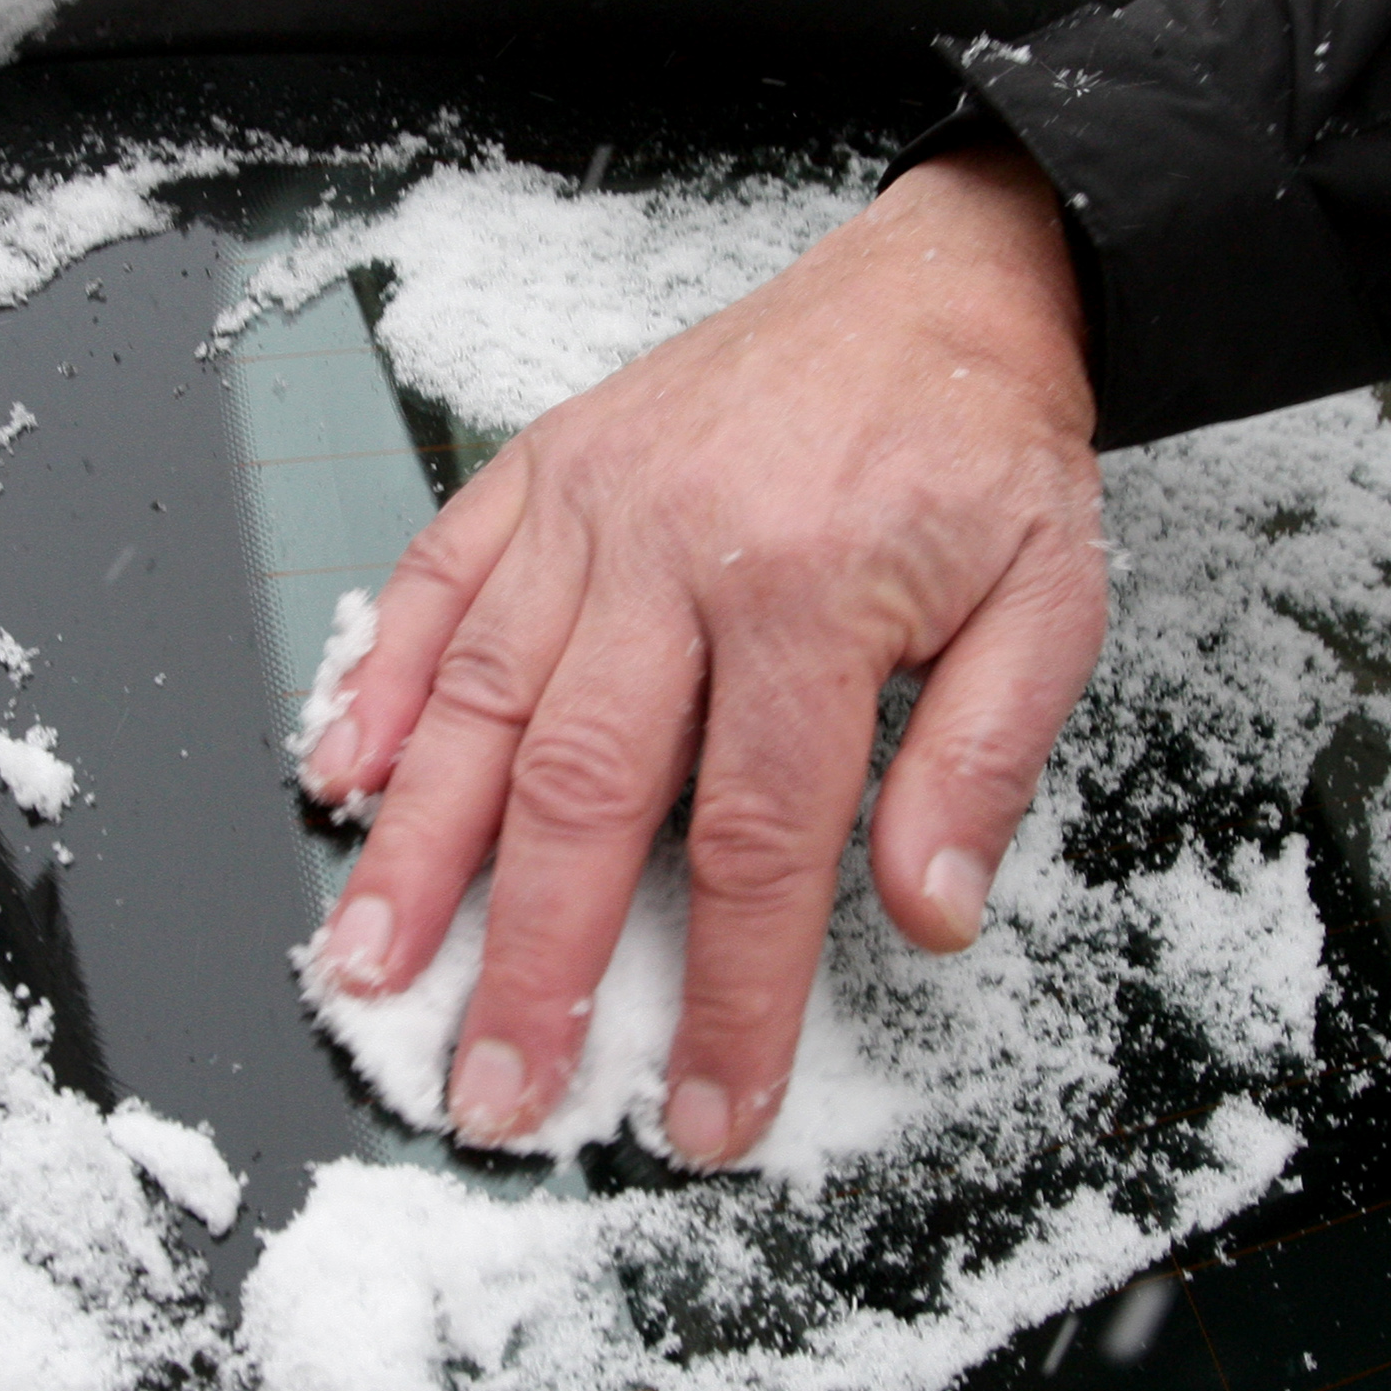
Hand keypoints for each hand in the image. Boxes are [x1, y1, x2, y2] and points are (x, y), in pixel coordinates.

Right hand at [300, 144, 1106, 1166]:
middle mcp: (676, 547)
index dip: (725, 993)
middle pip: (584, 791)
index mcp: (810, 594)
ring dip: (416, 849)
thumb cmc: (981, 451)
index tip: (703, 1108)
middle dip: (532, 962)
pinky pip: (440, 579)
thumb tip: (928, 913)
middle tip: (496, 1087)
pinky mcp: (544, 466)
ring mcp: (593, 501)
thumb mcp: (1050, 601)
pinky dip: (382, 681)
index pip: (756, 841)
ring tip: (370, 964)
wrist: (942, 282)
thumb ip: (983, 761)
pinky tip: (340, 778)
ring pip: (482, 699)